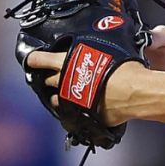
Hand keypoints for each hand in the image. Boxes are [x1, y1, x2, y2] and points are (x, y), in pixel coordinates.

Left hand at [26, 50, 147, 126]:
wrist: (134, 92)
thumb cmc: (124, 68)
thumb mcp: (107, 50)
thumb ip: (92, 52)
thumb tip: (94, 50)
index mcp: (68, 62)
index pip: (42, 60)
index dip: (35, 60)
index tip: (30, 60)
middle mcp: (65, 82)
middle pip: (47, 81)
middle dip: (48, 78)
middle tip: (53, 76)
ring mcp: (71, 101)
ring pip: (56, 100)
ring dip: (59, 96)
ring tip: (67, 94)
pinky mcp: (80, 115)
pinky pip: (72, 113)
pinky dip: (74, 110)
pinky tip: (80, 107)